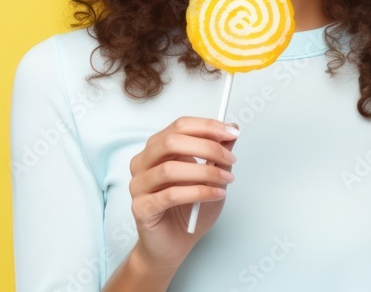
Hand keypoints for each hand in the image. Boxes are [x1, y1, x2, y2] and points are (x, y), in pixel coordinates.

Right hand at [126, 117, 239, 274]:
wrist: (175, 244)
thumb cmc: (189, 209)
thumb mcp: (212, 177)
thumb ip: (218, 153)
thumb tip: (231, 129)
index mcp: (158, 148)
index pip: (180, 126)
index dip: (207, 126)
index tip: (231, 132)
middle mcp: (143, 162)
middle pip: (172, 142)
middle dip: (207, 147)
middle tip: (230, 158)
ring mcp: (139, 185)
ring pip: (170, 169)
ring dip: (205, 172)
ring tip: (226, 180)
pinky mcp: (141, 207)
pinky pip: (171, 195)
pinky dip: (198, 192)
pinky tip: (216, 194)